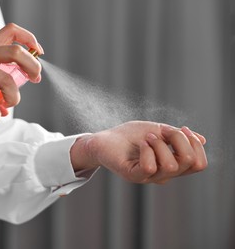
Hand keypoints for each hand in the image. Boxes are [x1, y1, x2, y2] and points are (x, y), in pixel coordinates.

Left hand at [70, 121, 207, 183]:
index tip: (182, 129)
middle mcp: (162, 175)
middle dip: (179, 140)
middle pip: (189, 163)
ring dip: (160, 144)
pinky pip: (149, 167)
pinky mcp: (132, 175)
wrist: (104, 139)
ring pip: (171, 166)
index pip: (198, 164)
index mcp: (171, 165)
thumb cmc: (130, 136)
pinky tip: (140, 143)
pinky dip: (147, 150)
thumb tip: (202, 139)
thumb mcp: (158, 131)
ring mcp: (147, 177)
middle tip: (160, 131)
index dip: (195, 145)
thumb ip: (178, 137)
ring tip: (147, 137)